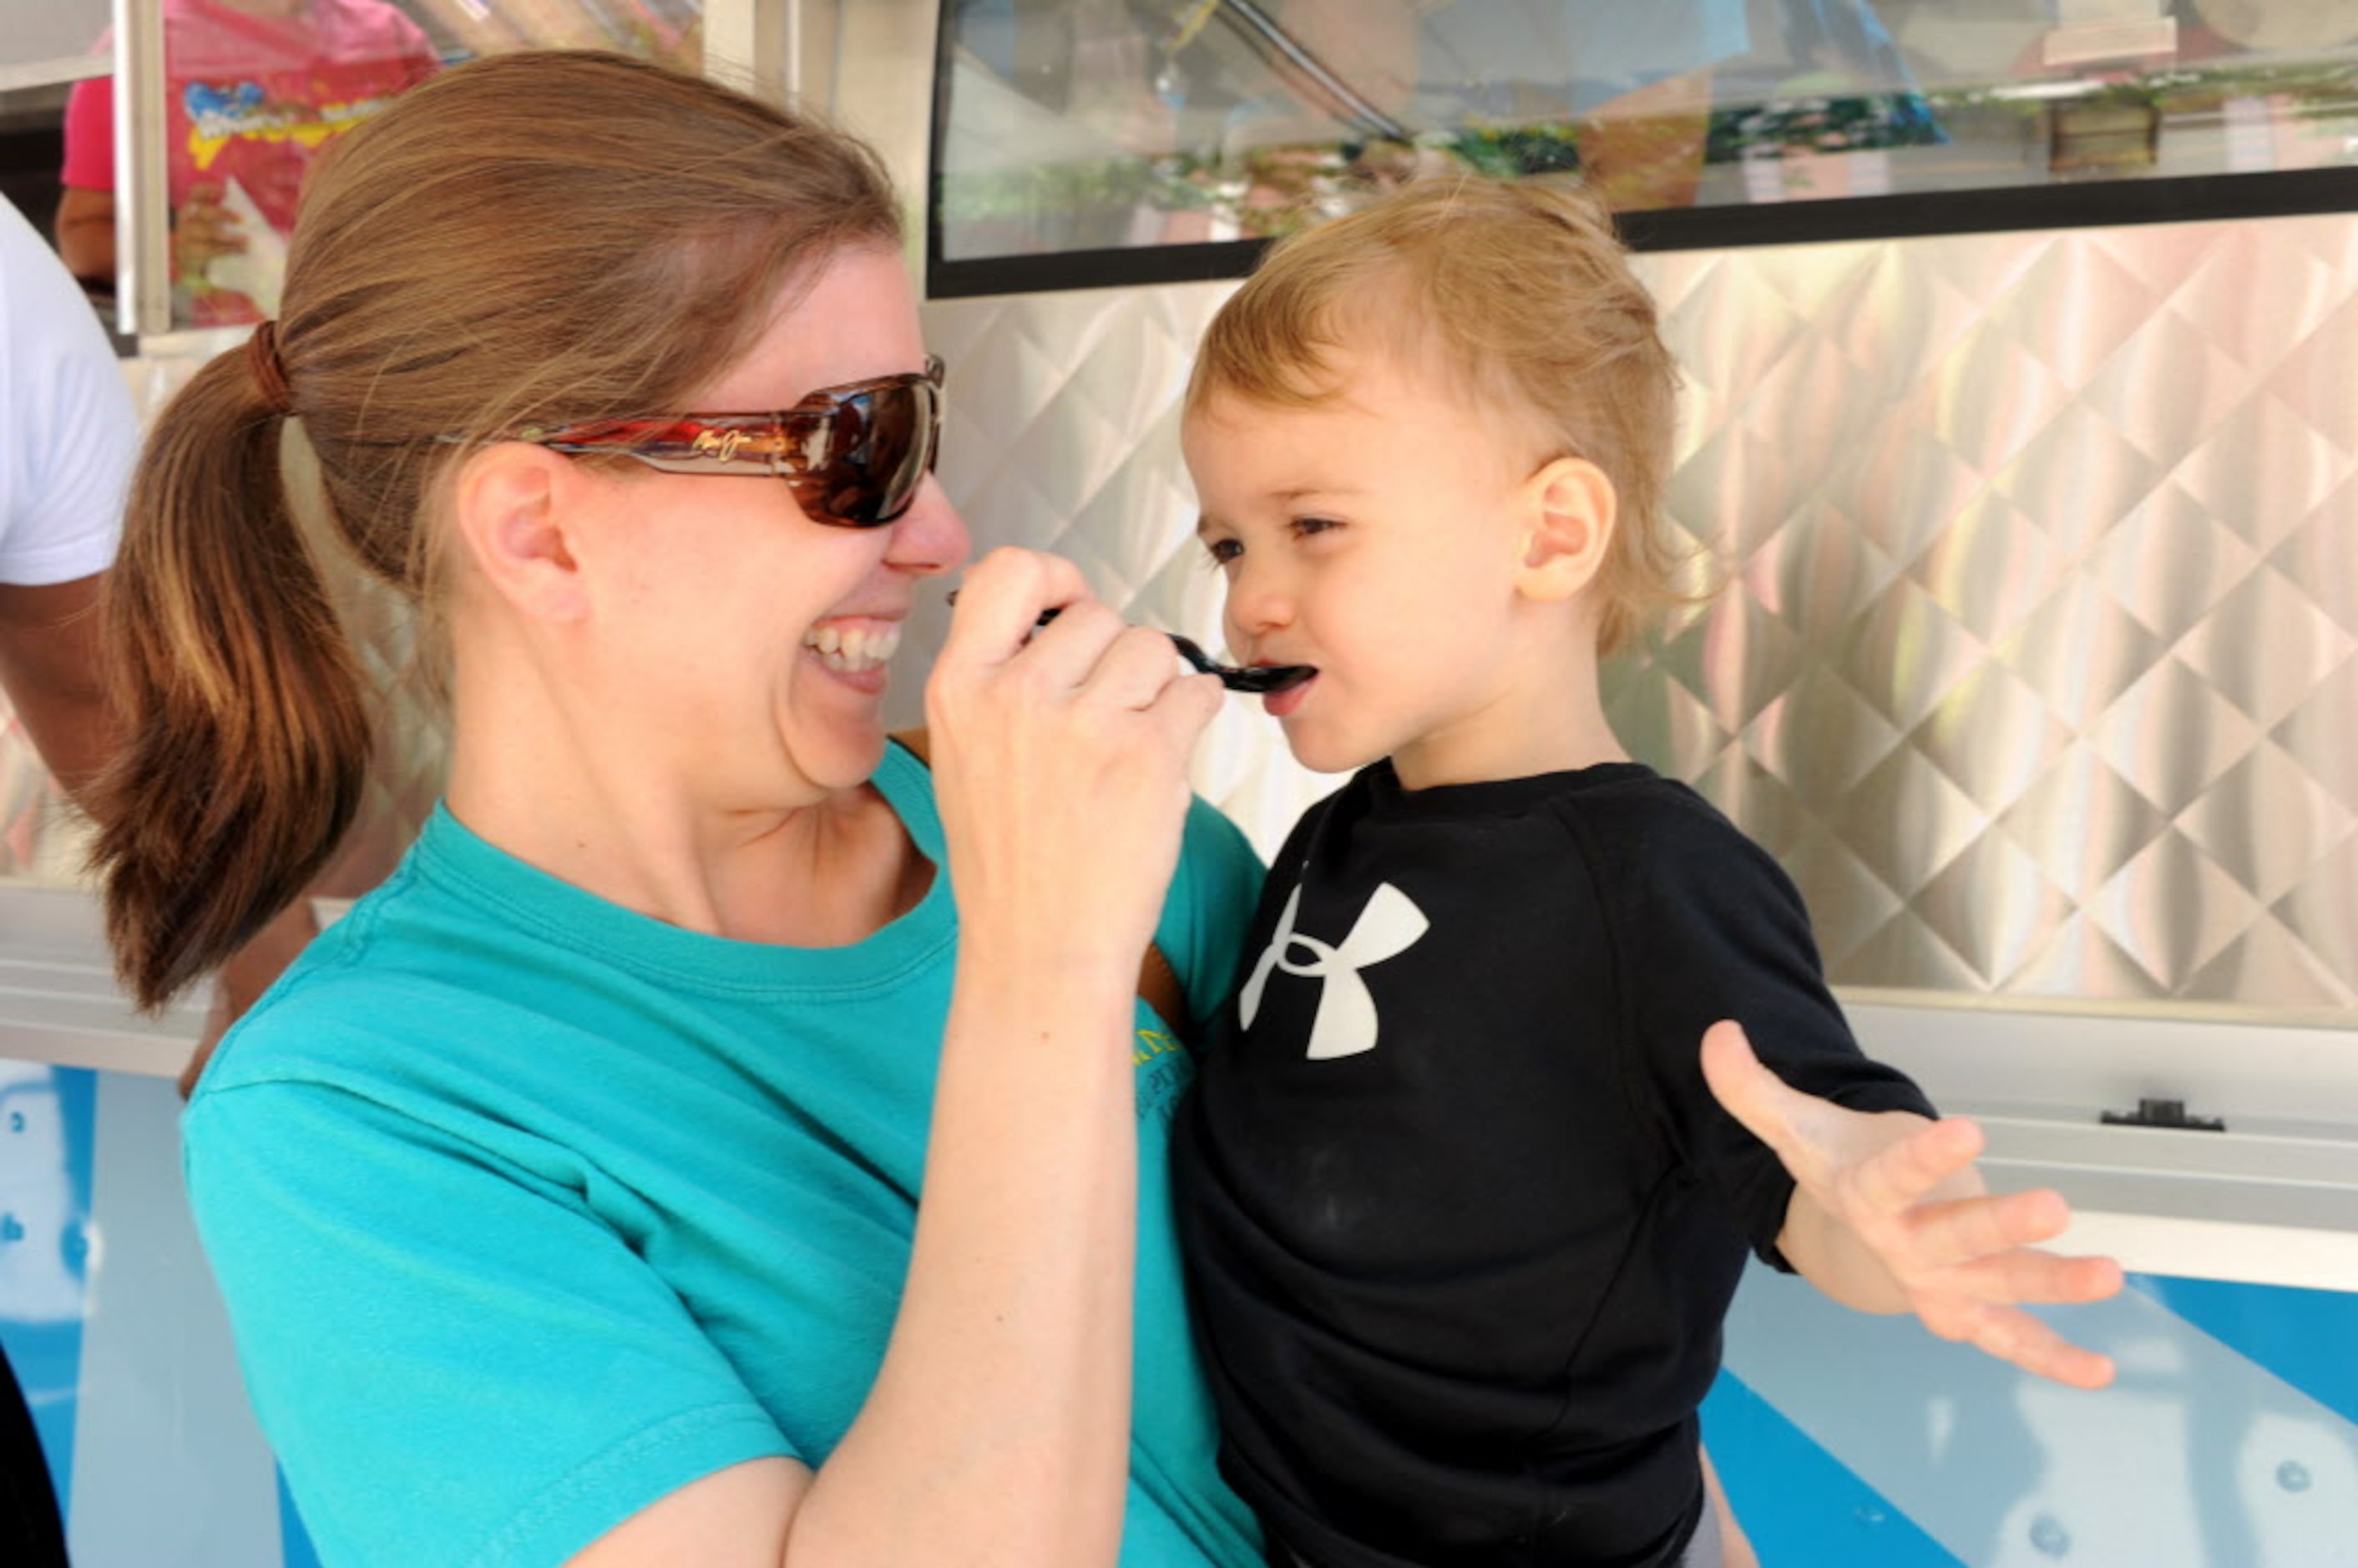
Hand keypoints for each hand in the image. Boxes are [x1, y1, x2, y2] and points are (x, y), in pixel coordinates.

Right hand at [170, 182, 247, 281]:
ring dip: (227, 235)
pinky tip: (238, 250)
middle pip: (201, 211)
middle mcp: (185, 219)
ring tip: (245, 240)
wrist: (197, 267)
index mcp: (192, 208)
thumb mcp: (217, 226)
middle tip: (241, 220)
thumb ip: (226, 217)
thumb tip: (251, 213)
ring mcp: (184, 236)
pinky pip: (206, 250)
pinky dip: (224, 249)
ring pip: (204, 231)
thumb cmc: (211, 241)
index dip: (208, 190)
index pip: (195, 193)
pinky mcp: (187, 253)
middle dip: (222, 213)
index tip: (225, 192)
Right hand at [924, 549, 1220, 973]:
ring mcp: (1083, 723)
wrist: (1040, 947)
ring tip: (1132, 744)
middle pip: (1098, 615)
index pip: (1008, 571)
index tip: (1071, 606)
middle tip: (1105, 717)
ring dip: (1158, 687)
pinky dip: (1194, 718)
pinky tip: (1161, 760)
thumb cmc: (1012, 861)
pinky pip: (1196, 693)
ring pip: (1154, 648)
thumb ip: (1002, 677)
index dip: (1054, 578)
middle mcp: (1016, 694)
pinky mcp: (1146, 754)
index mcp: (960, 687)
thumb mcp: (966, 754)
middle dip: (1114, 657)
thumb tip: (1066, 615)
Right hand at [1702, 1020, 2123, 1389]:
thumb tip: (1717, 1034)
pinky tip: (2101, 1373)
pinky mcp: (1975, 1305)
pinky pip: (2013, 1338)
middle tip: (2054, 1205)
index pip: (1891, 1180)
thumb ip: (1755, 1089)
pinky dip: (2054, 1358)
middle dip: (2002, 1226)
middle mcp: (1905, 1247)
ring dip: (2054, 1285)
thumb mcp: (1796, 1128)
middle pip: (1953, 1239)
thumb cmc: (1837, 1171)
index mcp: (1866, 1200)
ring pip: (1999, 1286)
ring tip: (2112, 1273)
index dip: (1925, 1158)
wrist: (1848, 1244)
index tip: (1967, 1127)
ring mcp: (1945, 1281)